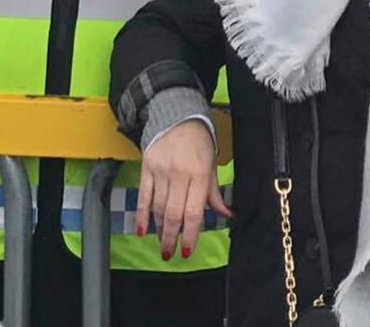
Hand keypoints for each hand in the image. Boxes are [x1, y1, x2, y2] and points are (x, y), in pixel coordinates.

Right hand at [136, 119, 232, 259]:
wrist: (178, 115)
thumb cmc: (200, 142)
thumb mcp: (212, 165)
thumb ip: (215, 193)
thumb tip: (228, 216)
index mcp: (200, 174)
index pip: (194, 212)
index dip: (190, 235)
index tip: (187, 251)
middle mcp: (179, 174)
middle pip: (173, 214)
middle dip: (171, 238)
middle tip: (170, 254)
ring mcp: (161, 170)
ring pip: (158, 207)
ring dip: (159, 229)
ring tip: (161, 242)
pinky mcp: (146, 166)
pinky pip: (143, 196)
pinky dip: (141, 215)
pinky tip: (141, 230)